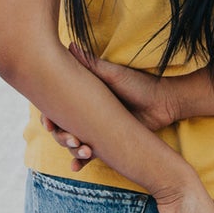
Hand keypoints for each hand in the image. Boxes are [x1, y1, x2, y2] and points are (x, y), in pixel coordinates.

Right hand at [41, 44, 187, 169]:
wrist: (164, 103)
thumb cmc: (139, 84)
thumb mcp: (113, 74)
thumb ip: (91, 64)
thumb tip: (68, 45)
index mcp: (82, 94)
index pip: (57, 106)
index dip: (48, 115)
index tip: (49, 123)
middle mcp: (85, 111)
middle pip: (61, 127)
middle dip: (61, 136)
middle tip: (72, 141)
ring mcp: (94, 128)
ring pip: (73, 142)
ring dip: (72, 150)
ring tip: (84, 152)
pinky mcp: (105, 142)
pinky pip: (88, 153)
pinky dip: (80, 161)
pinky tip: (76, 167)